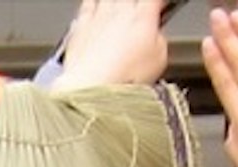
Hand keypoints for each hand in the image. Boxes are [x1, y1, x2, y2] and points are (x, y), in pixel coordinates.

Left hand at [54, 0, 171, 89]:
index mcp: (143, 15)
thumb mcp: (158, 59)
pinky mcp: (78, 28)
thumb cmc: (123, 77)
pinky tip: (93, 10)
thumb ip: (158, 40)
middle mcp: (120, 11)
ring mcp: (97, 18)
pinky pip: (86, 5)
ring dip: (114, 4)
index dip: (157, 3)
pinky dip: (92, 5)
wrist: (91, 88)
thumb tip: (155, 36)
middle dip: (136, 4)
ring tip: (117, 11)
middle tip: (137, 13)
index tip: (159, 9)